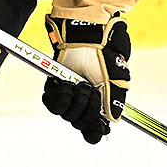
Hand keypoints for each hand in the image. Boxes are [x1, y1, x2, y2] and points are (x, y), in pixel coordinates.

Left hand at [42, 13, 130, 142]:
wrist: (87, 34)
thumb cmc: (104, 51)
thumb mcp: (115, 77)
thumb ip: (114, 100)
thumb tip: (113, 121)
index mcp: (97, 101)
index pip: (92, 130)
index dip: (94, 132)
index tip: (101, 128)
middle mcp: (81, 100)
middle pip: (79, 123)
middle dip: (88, 110)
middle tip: (90, 91)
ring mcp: (67, 93)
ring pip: (66, 116)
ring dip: (76, 102)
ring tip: (80, 84)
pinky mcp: (53, 84)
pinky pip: (51, 104)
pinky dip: (60, 97)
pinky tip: (67, 85)